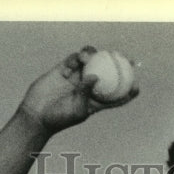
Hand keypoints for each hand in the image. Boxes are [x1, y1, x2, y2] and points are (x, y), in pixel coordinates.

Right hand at [17, 47, 138, 132]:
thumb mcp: (77, 109)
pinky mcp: (63, 69)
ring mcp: (76, 77)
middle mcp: (88, 87)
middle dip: (118, 64)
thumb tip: (95, 76)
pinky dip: (74, 59)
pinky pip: (73, 59)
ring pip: (91, 61)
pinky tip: (71, 66)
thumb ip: (86, 93)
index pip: (115, 96)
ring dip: (92, 55)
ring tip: (86, 57)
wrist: (37, 114)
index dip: (127, 91)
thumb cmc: (59, 118)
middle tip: (124, 58)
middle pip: (107, 73)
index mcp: (95, 101)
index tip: (137, 86)